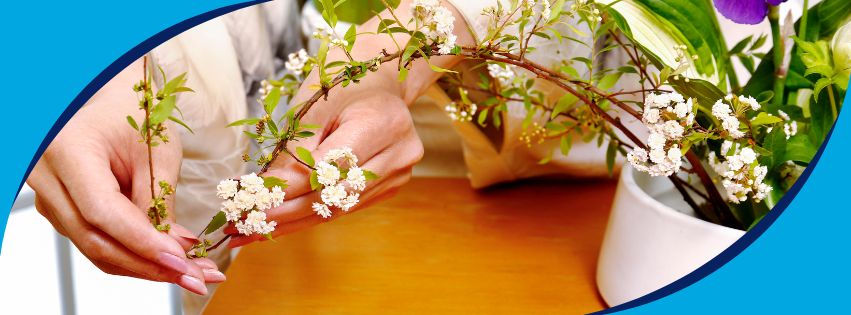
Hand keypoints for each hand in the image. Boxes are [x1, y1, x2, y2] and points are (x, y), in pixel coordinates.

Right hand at [26, 59, 223, 294]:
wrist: (107, 99)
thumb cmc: (133, 112)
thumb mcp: (157, 150)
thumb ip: (160, 200)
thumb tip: (176, 250)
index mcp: (68, 151)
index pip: (102, 211)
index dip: (142, 242)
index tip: (181, 261)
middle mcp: (47, 178)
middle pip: (95, 240)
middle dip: (150, 265)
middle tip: (197, 276)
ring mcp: (49, 198)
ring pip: (95, 249)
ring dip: (146, 266)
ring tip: (194, 271)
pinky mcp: (62, 211)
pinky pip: (97, 242)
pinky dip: (134, 255)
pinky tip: (171, 260)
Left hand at [226, 90, 423, 246]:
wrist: (379, 85)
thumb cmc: (342, 88)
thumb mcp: (313, 108)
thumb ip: (294, 151)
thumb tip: (262, 193)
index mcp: (383, 123)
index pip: (327, 167)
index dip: (286, 187)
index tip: (249, 199)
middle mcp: (399, 153)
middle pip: (334, 195)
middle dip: (284, 212)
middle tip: (244, 223)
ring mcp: (399, 174)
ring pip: (338, 208)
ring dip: (292, 222)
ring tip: (253, 231)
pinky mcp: (390, 187)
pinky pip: (345, 208)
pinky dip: (309, 216)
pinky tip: (279, 224)